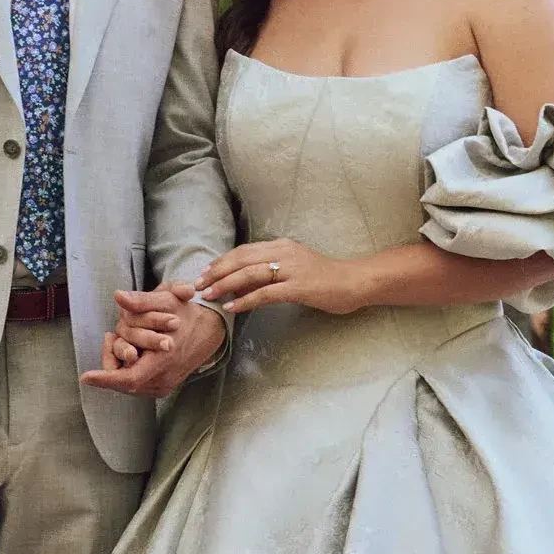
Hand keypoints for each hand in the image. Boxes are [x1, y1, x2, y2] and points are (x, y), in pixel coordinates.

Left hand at [81, 289, 226, 397]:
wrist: (210, 331)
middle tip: (109, 336)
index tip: (85, 377)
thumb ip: (141, 300)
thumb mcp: (167, 301)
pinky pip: (137, 385)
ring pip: (128, 386)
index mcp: (165, 361)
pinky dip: (126, 371)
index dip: (105, 379)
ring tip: (116, 340)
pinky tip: (128, 351)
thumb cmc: (186, 314)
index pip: (129, 379)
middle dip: (109, 363)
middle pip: (123, 383)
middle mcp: (164, 379)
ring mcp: (164, 387)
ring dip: (117, 367)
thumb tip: (118, 296)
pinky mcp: (163, 388)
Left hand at [196, 240, 365, 317]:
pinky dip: (245, 300)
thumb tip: (245, 281)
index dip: (222, 261)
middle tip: (199, 285)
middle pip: (241, 259)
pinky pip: (265, 293)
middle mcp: (284, 253)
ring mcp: (291, 269)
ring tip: (209, 296)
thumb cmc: (327, 278)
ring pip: (249, 273)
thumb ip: (273, 271)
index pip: (244, 250)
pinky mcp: (298, 287)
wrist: (355, 282)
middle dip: (217, 272)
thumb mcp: (296, 268)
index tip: (206, 272)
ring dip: (225, 285)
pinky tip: (232, 307)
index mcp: (282, 246)